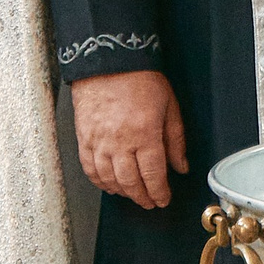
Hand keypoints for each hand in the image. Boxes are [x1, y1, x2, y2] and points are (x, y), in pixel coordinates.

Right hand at [71, 69, 186, 209]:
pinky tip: (109, 184)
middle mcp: (120, 142)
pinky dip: (100, 181)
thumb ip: (176, 139)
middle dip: (143, 198)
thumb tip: (180, 166)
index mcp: (145, 134)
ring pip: (109, 179)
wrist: (109, 60)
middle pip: (131, 182)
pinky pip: (89, 168)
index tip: (163, 199)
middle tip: (150, 203)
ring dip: (123, 192)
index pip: (153, 175)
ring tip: (133, 195)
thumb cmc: (140, 78)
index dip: (160, 193)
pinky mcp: (83, 137)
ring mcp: (99, 141)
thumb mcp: (169, 106)